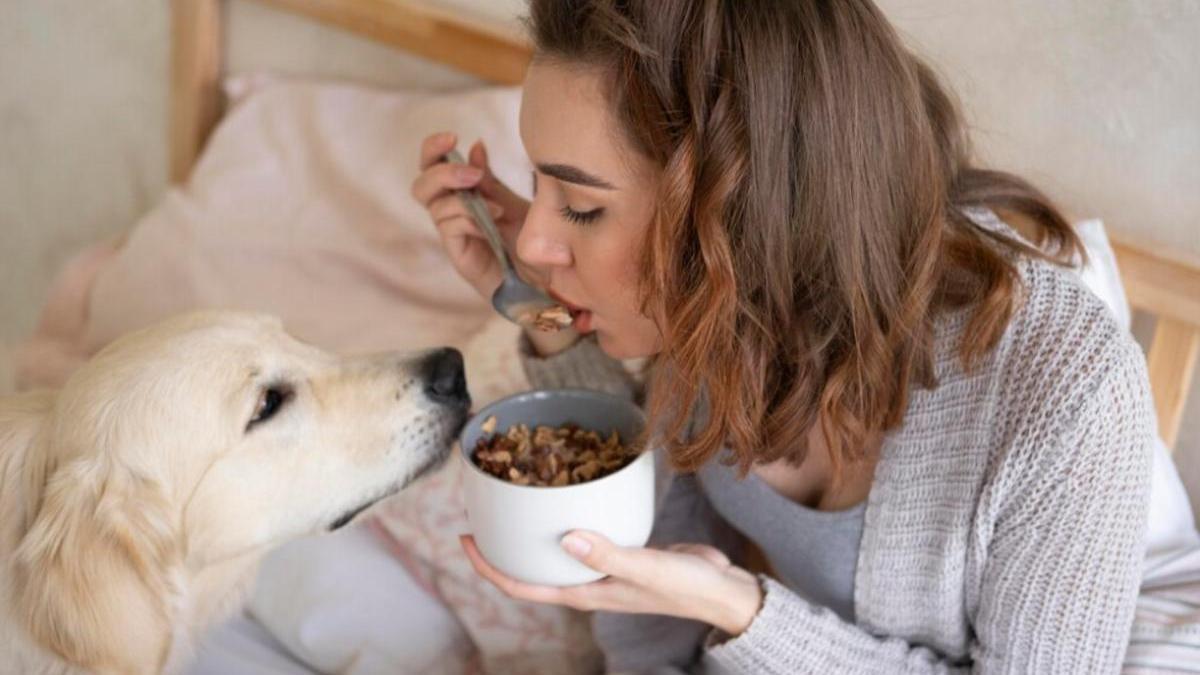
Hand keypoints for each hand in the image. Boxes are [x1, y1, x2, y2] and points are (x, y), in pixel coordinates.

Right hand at [411, 132, 531, 300]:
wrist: (548, 281)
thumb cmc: (529, 243)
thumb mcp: (513, 202)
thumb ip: (491, 180)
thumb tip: (475, 145)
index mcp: (462, 196)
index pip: (432, 167)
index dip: (434, 149)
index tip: (452, 137)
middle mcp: (452, 214)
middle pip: (421, 186)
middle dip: (442, 172)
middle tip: (472, 175)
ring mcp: (454, 236)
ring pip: (434, 206)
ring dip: (464, 199)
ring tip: (497, 207)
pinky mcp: (459, 256)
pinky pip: (449, 228)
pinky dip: (468, 219)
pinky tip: (493, 223)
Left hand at [460, 531, 763, 635]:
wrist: (720, 589)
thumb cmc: (683, 586)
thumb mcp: (644, 567)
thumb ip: (606, 554)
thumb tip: (566, 538)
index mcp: (583, 593)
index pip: (521, 585)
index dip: (488, 567)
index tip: (465, 541)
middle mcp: (586, 583)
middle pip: (530, 569)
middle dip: (503, 547)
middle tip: (482, 514)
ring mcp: (602, 568)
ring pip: (554, 552)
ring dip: (533, 533)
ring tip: (515, 501)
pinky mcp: (620, 551)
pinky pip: (582, 535)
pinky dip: (566, 519)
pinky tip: (568, 497)